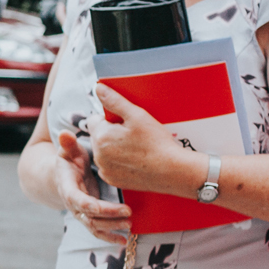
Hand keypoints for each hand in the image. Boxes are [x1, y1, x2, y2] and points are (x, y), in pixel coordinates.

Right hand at [52, 129, 131, 244]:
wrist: (63, 174)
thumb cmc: (69, 159)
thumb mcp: (68, 149)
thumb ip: (67, 143)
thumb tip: (64, 134)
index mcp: (67, 187)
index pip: (78, 200)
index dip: (93, 206)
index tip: (111, 207)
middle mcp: (73, 203)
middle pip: (89, 216)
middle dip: (109, 217)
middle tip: (128, 213)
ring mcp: (81, 212)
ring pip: (94, 226)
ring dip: (111, 227)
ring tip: (129, 224)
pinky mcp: (90, 217)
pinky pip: (98, 231)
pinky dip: (110, 237)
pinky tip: (124, 240)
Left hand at [89, 84, 205, 199]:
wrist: (173, 171)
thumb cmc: (157, 143)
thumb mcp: (137, 115)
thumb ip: (115, 101)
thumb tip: (98, 88)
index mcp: (101, 136)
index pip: (95, 119)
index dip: (111, 118)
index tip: (126, 123)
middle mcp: (98, 155)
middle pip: (99, 136)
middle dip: (112, 132)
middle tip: (134, 135)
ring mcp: (105, 169)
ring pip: (104, 151)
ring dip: (114, 147)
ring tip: (136, 147)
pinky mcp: (112, 180)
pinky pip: (110, 166)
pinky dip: (118, 162)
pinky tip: (135, 159)